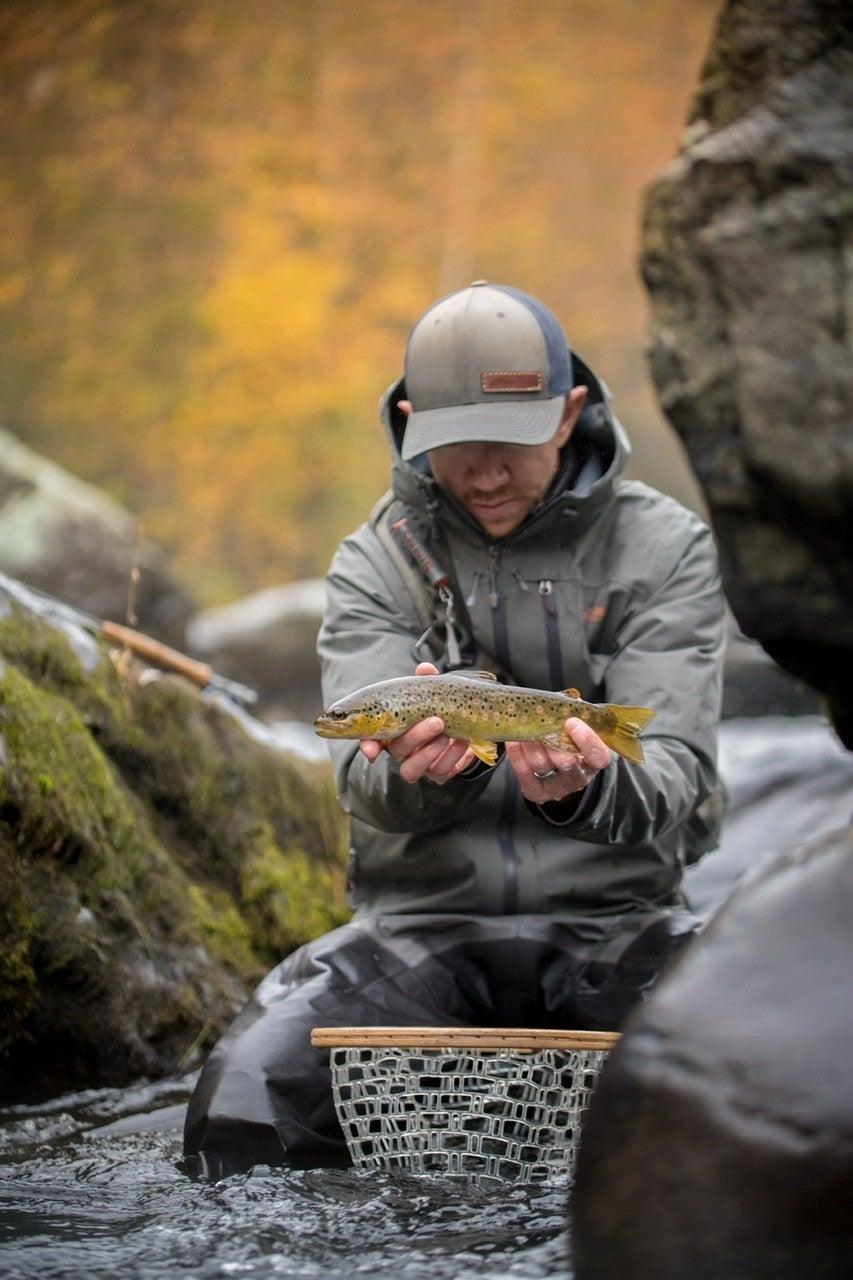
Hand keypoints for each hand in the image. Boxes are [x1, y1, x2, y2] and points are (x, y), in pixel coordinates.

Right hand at [359, 662, 476, 783]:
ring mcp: (419, 765)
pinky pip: (441, 772)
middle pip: (397, 750)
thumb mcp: (434, 693)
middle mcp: (403, 751)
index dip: (369, 746)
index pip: (372, 740)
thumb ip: (427, 682)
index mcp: (394, 730)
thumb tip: (425, 669)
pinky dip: (452, 756)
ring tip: (450, 733)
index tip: (371, 750)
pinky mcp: (439, 774)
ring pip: (413, 768)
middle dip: (417, 736)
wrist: (468, 728)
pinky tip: (463, 742)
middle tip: (437, 721)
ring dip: (432, 751)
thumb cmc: (440, 709)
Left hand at [506, 717, 610, 804]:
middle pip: (566, 762)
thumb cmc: (570, 739)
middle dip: (551, 740)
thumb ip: (576, 714)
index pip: (598, 756)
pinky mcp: (540, 793)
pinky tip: (513, 742)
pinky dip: (517, 758)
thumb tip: (571, 701)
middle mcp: (579, 777)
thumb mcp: (579, 726)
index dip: (586, 740)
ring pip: (542, 766)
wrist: (559, 764)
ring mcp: (559, 787)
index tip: (571, 722)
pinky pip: (526, 779)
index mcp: (594, 760)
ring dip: (530, 743)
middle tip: (540, 722)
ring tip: (523, 726)